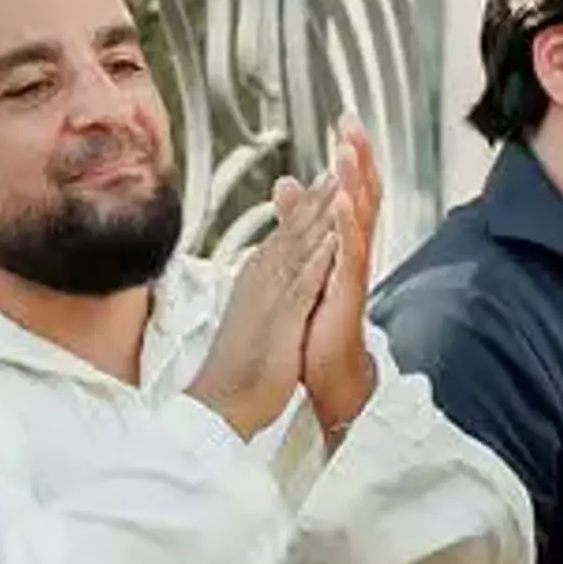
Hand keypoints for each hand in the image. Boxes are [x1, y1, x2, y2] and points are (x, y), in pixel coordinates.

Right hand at [194, 177, 334, 439]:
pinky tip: (334, 239)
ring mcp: (271, 296)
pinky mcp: (281, 319)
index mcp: (257, 278)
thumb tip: (272, 275)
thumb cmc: (237, 367)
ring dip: (321, 213)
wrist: (220, 403)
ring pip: (299, 246)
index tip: (329, 177)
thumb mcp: (253, 316)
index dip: (310, 203)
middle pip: (296, 228)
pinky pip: (303, 284)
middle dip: (320, 194)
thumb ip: (264, 290)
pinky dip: (318, 258)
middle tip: (342, 160)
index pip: (287, 233)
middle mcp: (262, 279)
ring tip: (342, 181)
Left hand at [297, 125, 377, 444]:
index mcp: (342, 241)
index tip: (345, 120)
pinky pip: (349, 253)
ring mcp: (352, 270)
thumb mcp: (306, 259)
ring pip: (358, 217)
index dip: (351, 154)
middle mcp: (353, 251)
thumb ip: (298, 220)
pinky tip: (342, 201)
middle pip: (362, 193)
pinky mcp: (347, 291)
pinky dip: (345, 225)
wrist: (326, 367)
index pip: (351, 188)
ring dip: (353, 181)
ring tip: (348, 149)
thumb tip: (287, 182)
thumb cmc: (318, 318)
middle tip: (352, 121)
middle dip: (359, 156)